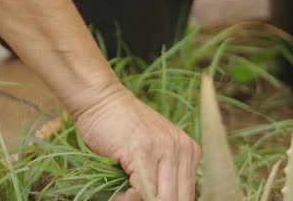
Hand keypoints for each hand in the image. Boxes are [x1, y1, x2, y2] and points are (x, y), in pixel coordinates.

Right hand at [74, 87, 200, 200]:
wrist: (102, 101)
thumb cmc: (123, 129)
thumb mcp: (155, 150)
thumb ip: (165, 174)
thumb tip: (167, 199)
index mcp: (190, 151)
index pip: (188, 196)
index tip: (147, 198)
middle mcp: (183, 149)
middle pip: (179, 199)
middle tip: (133, 198)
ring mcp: (165, 148)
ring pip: (162, 199)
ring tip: (125, 196)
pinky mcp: (143, 151)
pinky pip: (142, 191)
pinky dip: (128, 199)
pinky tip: (119, 192)